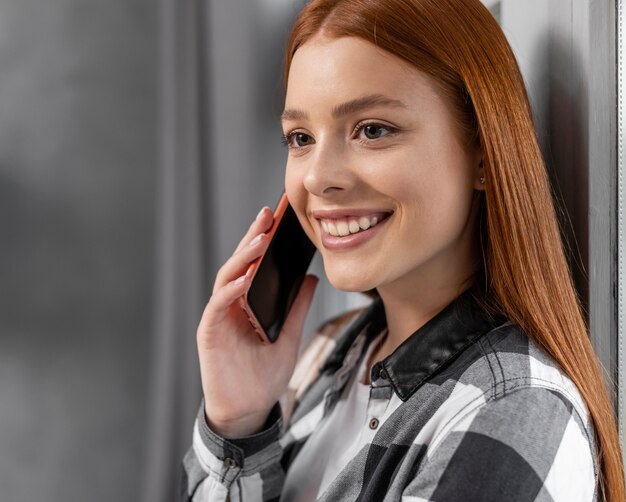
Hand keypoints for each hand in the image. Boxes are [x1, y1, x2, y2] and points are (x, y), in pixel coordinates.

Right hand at [197, 207, 317, 437]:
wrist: (249, 410)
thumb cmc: (264, 375)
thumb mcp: (290, 335)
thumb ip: (297, 307)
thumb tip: (310, 277)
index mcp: (247, 303)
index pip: (254, 265)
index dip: (263, 240)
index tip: (279, 217)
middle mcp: (231, 305)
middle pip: (239, 264)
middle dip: (252, 237)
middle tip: (268, 214)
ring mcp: (218, 317)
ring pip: (226, 278)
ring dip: (242, 258)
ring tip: (260, 239)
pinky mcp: (209, 333)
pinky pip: (218, 306)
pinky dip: (230, 290)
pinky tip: (245, 278)